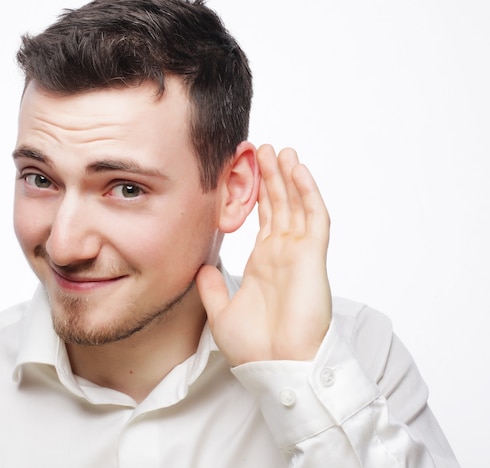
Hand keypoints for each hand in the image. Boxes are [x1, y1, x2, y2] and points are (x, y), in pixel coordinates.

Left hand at [196, 146, 331, 364]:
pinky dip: (308, 192)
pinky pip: (314, 217)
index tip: (247, 170)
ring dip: (289, 176)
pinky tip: (298, 170)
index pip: (263, 218)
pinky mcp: (312, 256)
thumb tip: (202, 266)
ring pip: (296, 204)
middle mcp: (283, 253)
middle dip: (271, 176)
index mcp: (264, 263)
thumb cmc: (256, 347)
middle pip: (279, 204)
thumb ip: (212, 287)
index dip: (258, 193)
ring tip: (279, 150)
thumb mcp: (221, 311)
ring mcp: (299, 253)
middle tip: (261, 149)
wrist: (277, 366)